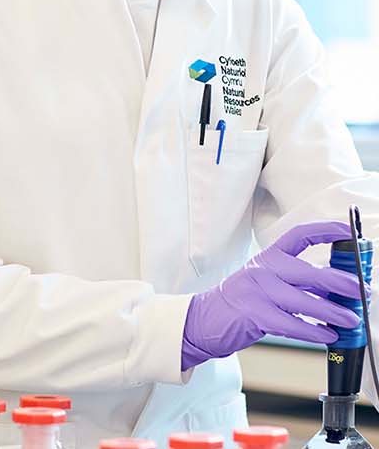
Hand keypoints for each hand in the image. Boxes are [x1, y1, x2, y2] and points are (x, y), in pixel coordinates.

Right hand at [182, 221, 365, 369]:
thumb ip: (299, 282)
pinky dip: (314, 331)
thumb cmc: (242, 301)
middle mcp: (262, 270)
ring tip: (351, 319)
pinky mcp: (254, 315)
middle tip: (362, 291)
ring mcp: (256, 292)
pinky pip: (292, 324)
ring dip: (334, 312)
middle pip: (309, 272)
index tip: (349, 234)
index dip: (326, 231)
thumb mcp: (267, 282)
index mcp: (268, 257)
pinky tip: (328, 334)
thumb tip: (339, 288)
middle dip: (341, 282)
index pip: (300, 236)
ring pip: (304, 301)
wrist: (204, 320)